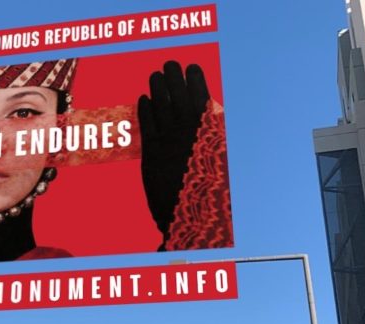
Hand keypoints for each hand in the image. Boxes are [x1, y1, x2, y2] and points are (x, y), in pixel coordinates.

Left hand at [138, 61, 209, 245]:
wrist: (193, 218)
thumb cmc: (211, 193)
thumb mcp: (220, 162)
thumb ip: (214, 137)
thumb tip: (213, 116)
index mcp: (210, 131)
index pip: (202, 96)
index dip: (195, 80)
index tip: (192, 68)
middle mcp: (189, 131)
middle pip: (179, 95)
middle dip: (174, 76)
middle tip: (170, 64)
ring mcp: (169, 139)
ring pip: (161, 104)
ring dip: (158, 87)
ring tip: (155, 75)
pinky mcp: (151, 152)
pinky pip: (147, 123)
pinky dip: (145, 109)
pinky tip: (144, 99)